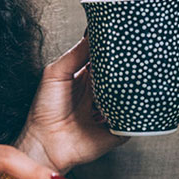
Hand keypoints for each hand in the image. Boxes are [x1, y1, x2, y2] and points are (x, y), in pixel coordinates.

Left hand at [18, 35, 127, 172]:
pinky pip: (134, 117)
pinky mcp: (119, 128)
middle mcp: (101, 92)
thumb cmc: (44, 111)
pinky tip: (120, 104)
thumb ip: (74, 55)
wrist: (45, 143)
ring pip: (130, 93)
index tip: (116, 38)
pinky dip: (131, 110)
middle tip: (121, 60)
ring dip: (128, 87)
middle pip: (120, 74)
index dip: (110, 49)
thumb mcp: (54, 74)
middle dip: (123, 67)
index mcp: (86, 78)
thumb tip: (92, 35)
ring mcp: (112, 110)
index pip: (105, 58)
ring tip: (117, 83)